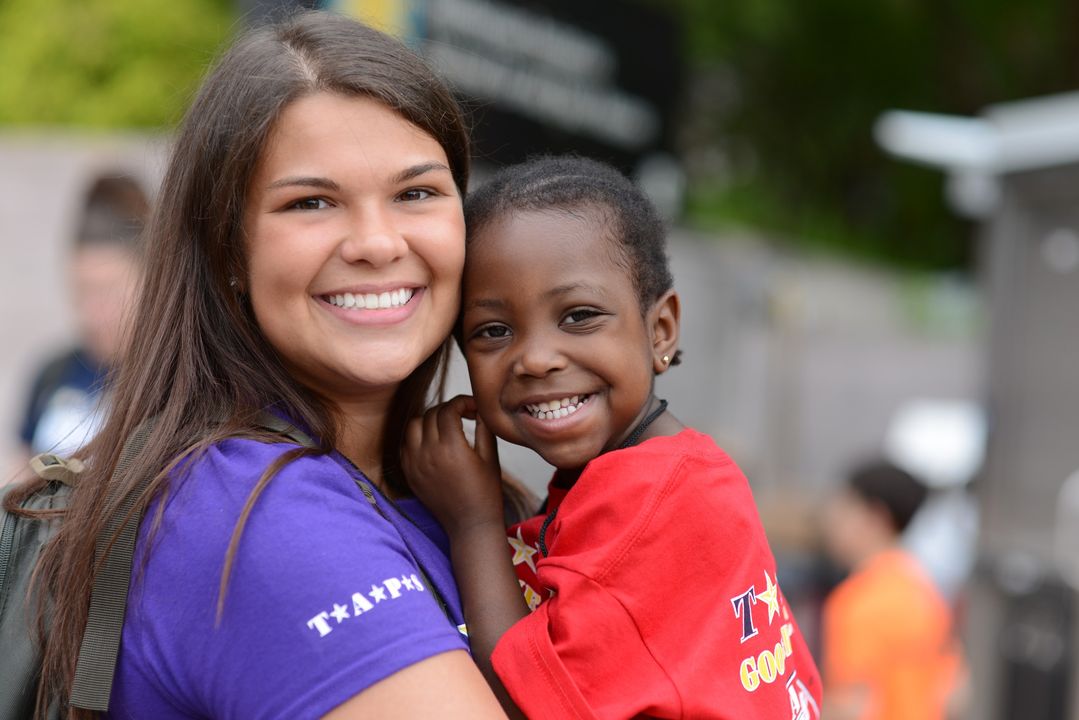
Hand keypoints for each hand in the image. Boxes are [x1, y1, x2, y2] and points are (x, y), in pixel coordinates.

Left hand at [403, 395, 504, 535]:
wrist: (470, 525)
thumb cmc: (486, 492)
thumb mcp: (491, 458)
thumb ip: (485, 428)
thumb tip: (482, 407)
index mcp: (452, 448)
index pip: (449, 409)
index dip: (464, 402)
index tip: (475, 408)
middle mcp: (429, 454)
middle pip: (431, 413)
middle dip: (449, 408)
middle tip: (464, 415)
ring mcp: (415, 464)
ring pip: (414, 425)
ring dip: (430, 419)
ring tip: (446, 426)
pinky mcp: (410, 474)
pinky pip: (406, 444)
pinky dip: (417, 437)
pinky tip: (433, 442)